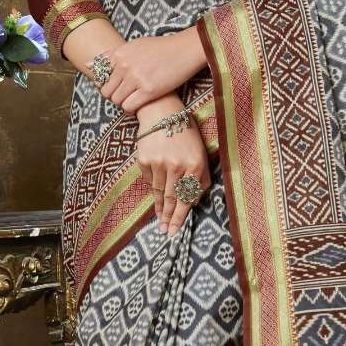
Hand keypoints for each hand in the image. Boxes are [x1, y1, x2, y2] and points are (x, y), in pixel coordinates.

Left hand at [92, 30, 204, 114]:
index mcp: (119, 54)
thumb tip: (87, 64)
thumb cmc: (160, 48)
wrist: (185, 50)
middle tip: (126, 94)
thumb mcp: (133, 46)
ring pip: (116, 100)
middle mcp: (124, 65)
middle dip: (114, 96)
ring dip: (123, 102)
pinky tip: (140, 103)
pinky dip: (131, 108)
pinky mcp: (149, 90)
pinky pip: (129, 106)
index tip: (117, 85)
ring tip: (134, 98)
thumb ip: (110, 55)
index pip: (100, 77)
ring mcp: (136, 78)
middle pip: (106, 92)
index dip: (106, 85)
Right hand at [135, 106, 210, 236]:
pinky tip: (155, 191)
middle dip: (168, 218)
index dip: (180, 217)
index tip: (175, 231)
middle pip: (171, 199)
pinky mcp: (144, 160)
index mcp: (195, 165)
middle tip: (165, 232)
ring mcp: (159, 163)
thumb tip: (193, 202)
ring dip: (159, 207)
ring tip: (159, 219)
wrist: (162, 113)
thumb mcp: (200, 154)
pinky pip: (149, 180)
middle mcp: (177, 166)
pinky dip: (152, 186)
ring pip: (158, 192)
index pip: (187, 197)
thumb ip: (200, 179)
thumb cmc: (185, 134)